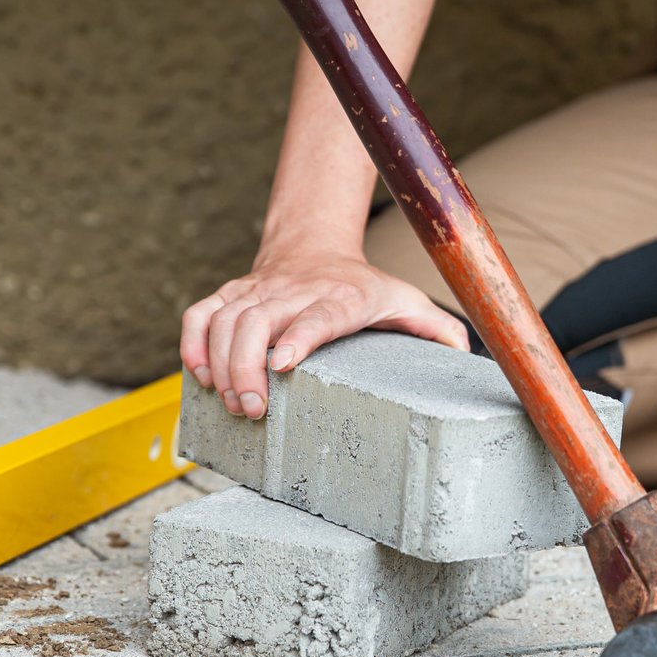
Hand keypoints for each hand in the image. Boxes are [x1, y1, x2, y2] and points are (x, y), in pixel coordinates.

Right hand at [180, 249, 467, 418]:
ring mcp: (258, 290)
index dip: (299, 336)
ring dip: (220, 364)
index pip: (318, 314)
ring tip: (232, 404)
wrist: (314, 246)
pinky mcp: (232, 294)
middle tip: (252, 410)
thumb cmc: (364, 287)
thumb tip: (464, 356)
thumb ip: (437, 329)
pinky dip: (192, 344)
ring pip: (225, 319)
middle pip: (259, 320)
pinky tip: (200, 377)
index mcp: (342, 295)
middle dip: (247, 367)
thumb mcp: (407, 302)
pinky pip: (200, 314)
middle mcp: (296, 289)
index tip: (282, 365)